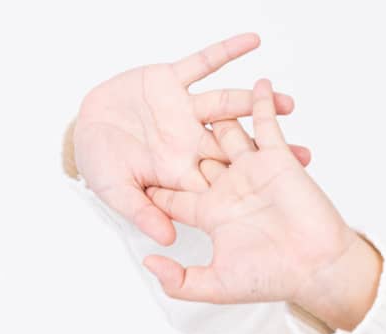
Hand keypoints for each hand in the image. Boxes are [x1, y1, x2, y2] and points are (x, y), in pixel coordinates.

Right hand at [73, 32, 311, 244]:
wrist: (82, 127)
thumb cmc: (99, 164)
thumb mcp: (117, 194)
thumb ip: (143, 213)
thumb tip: (167, 239)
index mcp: (179, 170)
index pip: (220, 183)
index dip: (250, 191)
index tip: (282, 200)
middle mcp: (188, 140)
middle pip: (237, 147)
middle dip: (268, 152)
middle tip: (303, 157)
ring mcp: (183, 110)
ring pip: (227, 105)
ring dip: (257, 102)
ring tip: (288, 103)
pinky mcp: (172, 80)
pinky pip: (203, 63)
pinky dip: (225, 51)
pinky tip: (253, 42)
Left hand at [140, 78, 380, 328]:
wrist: (316, 269)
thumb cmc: (269, 279)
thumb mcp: (214, 285)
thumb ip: (178, 279)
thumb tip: (148, 261)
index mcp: (210, 214)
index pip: (175, 195)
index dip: (154, 184)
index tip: (131, 167)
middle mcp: (228, 189)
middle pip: (197, 157)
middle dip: (178, 140)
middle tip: (154, 115)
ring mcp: (252, 171)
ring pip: (229, 134)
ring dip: (219, 112)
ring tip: (197, 90)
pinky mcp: (277, 159)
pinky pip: (267, 124)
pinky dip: (263, 102)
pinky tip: (258, 82)